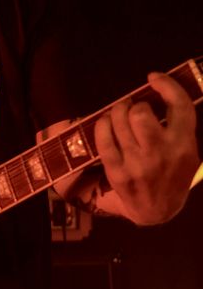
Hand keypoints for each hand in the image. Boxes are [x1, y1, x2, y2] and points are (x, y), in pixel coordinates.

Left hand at [94, 72, 199, 224]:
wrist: (157, 210)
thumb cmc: (172, 174)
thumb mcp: (187, 152)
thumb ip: (178, 125)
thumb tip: (157, 89)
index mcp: (184, 145)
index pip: (180, 105)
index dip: (166, 85)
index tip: (153, 78)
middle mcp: (162, 154)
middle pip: (141, 114)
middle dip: (134, 105)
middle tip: (133, 109)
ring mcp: (138, 164)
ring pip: (119, 122)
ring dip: (117, 111)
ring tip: (119, 114)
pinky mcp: (118, 172)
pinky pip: (104, 139)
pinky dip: (102, 125)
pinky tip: (106, 123)